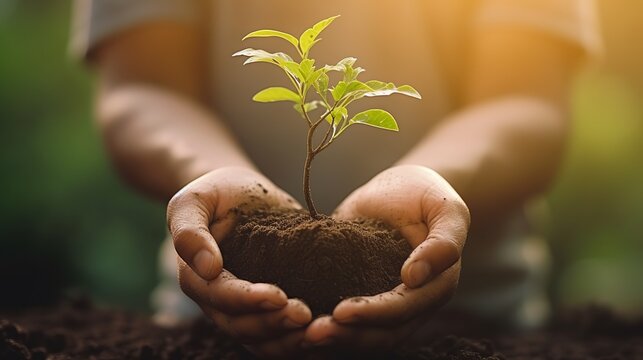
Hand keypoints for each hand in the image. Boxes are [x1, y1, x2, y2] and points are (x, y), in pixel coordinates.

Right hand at [167, 166, 311, 357]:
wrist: (239, 192)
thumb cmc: (215, 193)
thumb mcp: (194, 200)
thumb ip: (189, 230)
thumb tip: (207, 267)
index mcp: (197, 278)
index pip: (220, 297)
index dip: (247, 300)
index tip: (277, 295)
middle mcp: (219, 301)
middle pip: (242, 326)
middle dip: (273, 323)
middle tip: (304, 315)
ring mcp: (246, 308)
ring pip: (263, 338)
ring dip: (290, 338)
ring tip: (318, 329)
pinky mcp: (272, 305)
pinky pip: (282, 333)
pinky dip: (301, 337)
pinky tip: (327, 329)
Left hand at [303, 165, 469, 349]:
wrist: (401, 188)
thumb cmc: (426, 194)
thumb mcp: (445, 207)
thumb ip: (443, 240)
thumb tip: (414, 277)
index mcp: (434, 286)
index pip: (404, 310)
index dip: (374, 314)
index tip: (341, 311)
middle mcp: (410, 303)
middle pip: (381, 333)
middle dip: (347, 336)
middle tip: (312, 333)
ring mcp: (382, 303)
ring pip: (361, 335)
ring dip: (333, 339)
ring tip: (301, 336)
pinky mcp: (356, 293)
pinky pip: (343, 320)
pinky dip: (324, 326)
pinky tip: (295, 327)